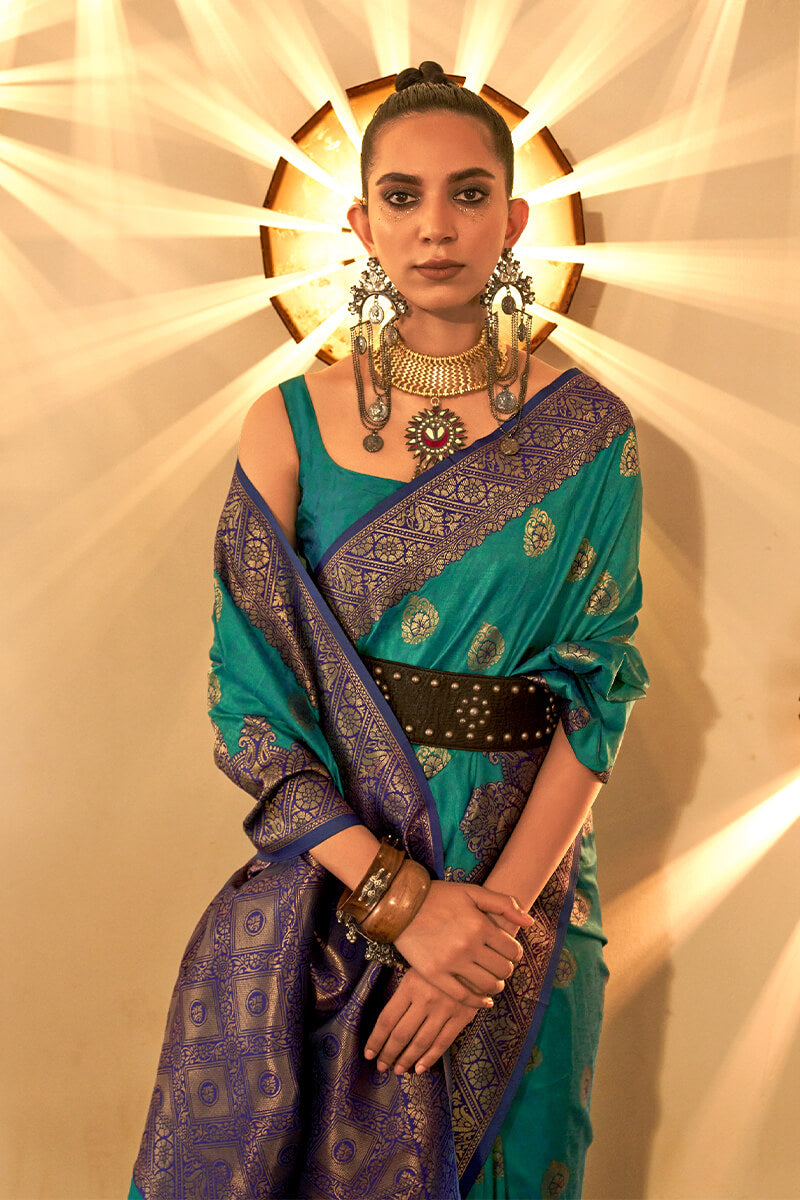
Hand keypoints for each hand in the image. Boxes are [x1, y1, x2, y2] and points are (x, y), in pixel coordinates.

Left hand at [364, 968, 474, 1074]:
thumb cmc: (439, 961)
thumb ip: (403, 992)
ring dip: (407, 1059)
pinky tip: (420, 1068)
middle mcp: (426, 999)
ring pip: (421, 1042)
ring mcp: (445, 1010)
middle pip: (402, 1034)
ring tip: (398, 1070)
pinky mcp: (462, 1017)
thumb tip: (387, 1023)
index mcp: (410, 985)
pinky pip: (443, 1043)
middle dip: (389, 1053)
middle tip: (381, 1066)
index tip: (368, 1053)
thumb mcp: (416, 968)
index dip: (376, 1039)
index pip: (387, 1019)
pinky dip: (430, 1058)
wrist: (473, 957)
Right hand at [393, 880, 531, 1007]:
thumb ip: (504, 903)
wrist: (401, 905)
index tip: (508, 952)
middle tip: (499, 966)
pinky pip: (463, 996)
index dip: (514, 953)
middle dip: (506, 969)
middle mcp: (468, 946)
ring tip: (492, 981)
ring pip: (487, 986)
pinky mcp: (435, 975)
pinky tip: (483, 1001)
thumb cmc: (439, 896)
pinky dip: (477, 1002)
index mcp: (480, 925)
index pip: (512, 950)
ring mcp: (451, 963)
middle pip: (503, 970)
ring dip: (495, 986)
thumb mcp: (473, 892)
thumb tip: (530, 922)